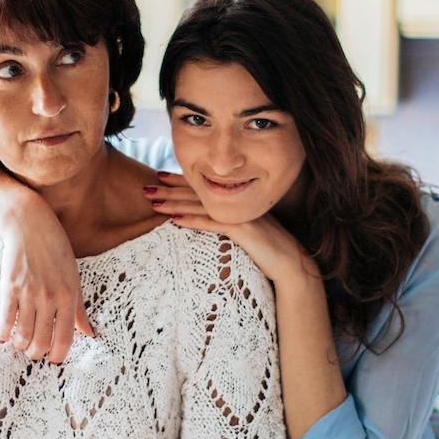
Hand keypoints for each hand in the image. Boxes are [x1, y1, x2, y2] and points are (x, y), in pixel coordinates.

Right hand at [0, 196, 93, 363]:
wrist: (30, 225)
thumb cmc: (55, 250)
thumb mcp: (74, 278)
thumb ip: (79, 309)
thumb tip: (90, 334)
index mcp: (69, 297)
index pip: (66, 337)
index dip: (59, 354)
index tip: (54, 360)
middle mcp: (50, 298)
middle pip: (42, 340)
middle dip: (37, 353)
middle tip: (35, 353)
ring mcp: (28, 293)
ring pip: (23, 334)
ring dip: (21, 345)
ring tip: (21, 345)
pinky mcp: (9, 288)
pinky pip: (6, 319)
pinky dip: (3, 333)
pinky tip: (3, 338)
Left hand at [144, 172, 318, 284]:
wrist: (292, 263)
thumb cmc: (268, 251)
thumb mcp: (245, 232)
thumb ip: (227, 222)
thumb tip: (205, 220)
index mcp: (235, 200)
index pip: (203, 186)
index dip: (180, 181)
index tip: (160, 176)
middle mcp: (236, 202)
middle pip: (197, 193)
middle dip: (170, 189)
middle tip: (146, 186)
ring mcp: (239, 214)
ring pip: (200, 205)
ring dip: (174, 203)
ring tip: (153, 202)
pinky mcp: (243, 229)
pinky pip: (212, 223)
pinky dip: (193, 220)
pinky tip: (175, 220)